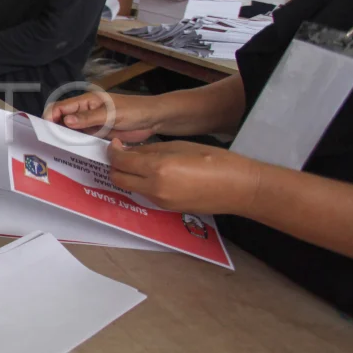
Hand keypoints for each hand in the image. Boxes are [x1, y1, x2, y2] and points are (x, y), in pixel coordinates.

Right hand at [44, 91, 162, 141]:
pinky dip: (77, 144)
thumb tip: (67, 121)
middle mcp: (85, 112)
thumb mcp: (111, 113)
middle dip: (55, 128)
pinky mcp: (98, 134)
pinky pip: (83, 139)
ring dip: (66, 138)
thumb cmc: (134, 110)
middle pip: (63, 119)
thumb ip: (89, 118)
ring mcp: (91, 124)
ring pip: (72, 130)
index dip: (51, 115)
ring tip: (58, 148)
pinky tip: (73, 151)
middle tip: (49, 141)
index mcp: (86, 101)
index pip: (62, 106)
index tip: (46, 128)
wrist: (153, 119)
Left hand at [107, 139, 260, 214]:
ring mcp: (160, 201)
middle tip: (122, 154)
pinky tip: (154, 174)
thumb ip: (152, 150)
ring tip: (139, 163)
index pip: (121, 161)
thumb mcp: (180, 146)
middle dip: (115, 166)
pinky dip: (142, 184)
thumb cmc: (215, 160)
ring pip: (130, 188)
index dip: (113, 151)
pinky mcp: (167, 208)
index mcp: (158, 168)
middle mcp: (154, 188)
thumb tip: (132, 151)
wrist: (239, 188)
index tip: (115, 144)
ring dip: (128, 176)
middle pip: (118, 178)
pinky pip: (145, 194)